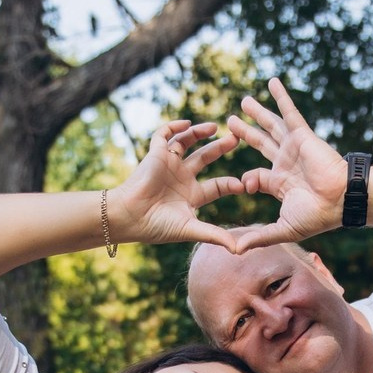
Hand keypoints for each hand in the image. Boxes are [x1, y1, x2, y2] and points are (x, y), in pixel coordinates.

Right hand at [106, 120, 245, 250]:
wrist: (130, 216)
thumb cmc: (157, 226)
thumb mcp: (191, 230)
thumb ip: (216, 236)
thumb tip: (240, 250)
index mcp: (192, 196)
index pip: (218, 186)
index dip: (231, 183)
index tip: (243, 184)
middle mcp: (182, 178)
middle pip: (206, 158)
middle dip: (221, 148)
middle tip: (237, 139)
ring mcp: (169, 165)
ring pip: (187, 142)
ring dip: (200, 133)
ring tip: (216, 127)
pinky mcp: (155, 154)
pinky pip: (163, 134)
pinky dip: (174, 126)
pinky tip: (187, 122)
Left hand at [227, 78, 351, 251]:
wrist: (339, 201)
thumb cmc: (316, 217)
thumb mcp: (282, 228)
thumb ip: (259, 237)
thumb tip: (234, 251)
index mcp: (281, 184)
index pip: (257, 176)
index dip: (247, 180)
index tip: (243, 186)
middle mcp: (286, 163)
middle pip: (260, 144)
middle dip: (245, 134)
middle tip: (230, 122)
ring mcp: (293, 148)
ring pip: (271, 126)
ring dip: (258, 113)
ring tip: (244, 101)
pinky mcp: (302, 135)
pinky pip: (289, 112)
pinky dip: (280, 96)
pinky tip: (271, 81)